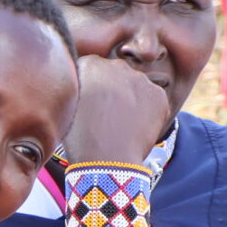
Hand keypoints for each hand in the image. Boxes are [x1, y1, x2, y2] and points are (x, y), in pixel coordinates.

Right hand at [63, 50, 174, 167]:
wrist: (107, 161)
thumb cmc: (81, 138)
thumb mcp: (67, 105)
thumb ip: (77, 86)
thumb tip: (82, 84)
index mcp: (90, 65)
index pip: (92, 68)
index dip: (91, 86)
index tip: (90, 103)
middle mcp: (116, 65)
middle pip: (115, 73)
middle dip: (112, 88)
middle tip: (107, 114)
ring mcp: (140, 79)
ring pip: (135, 85)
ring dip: (130, 98)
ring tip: (122, 123)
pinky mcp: (158, 94)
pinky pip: (153, 99)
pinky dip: (148, 110)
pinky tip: (137, 127)